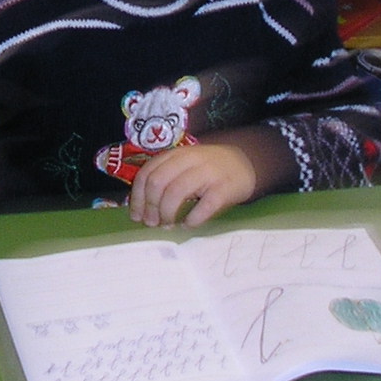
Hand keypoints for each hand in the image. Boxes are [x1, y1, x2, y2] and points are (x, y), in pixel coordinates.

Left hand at [129, 143, 256, 227]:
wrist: (244, 163)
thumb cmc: (207, 170)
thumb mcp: (183, 166)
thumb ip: (164, 178)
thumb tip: (142, 209)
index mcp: (175, 155)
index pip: (147, 173)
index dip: (138, 197)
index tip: (136, 216)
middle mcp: (188, 160)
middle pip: (158, 182)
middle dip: (151, 207)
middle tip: (152, 223)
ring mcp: (207, 173)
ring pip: (176, 193)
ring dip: (167, 214)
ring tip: (168, 225)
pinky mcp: (223, 189)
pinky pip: (203, 207)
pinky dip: (191, 220)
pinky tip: (188, 224)